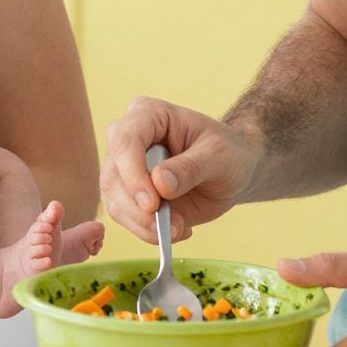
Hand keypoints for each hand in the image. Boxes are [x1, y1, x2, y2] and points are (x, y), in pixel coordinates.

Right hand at [100, 96, 260, 243]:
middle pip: (114, 176)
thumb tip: (159, 184)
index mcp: (147, 115)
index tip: (152, 204)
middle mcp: (128, 139)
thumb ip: (190, 168)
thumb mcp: (218, 155)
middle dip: (138, 209)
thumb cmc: (227, 151)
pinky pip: (126, 218)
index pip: (125, 141)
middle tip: (171, 226)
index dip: (133, 174)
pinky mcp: (129, 196)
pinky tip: (179, 229)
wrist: (232, 171)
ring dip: (145, 225)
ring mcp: (125, 169)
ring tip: (180, 228)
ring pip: (115, 202)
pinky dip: (149, 232)